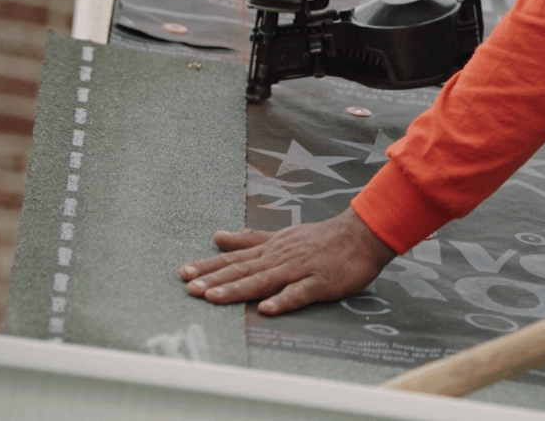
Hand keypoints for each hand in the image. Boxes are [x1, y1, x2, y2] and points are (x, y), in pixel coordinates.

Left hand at [179, 207, 396, 314]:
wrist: (361, 235)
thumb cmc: (322, 238)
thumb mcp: (282, 235)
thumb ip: (250, 239)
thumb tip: (218, 236)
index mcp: (271, 249)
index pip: (234, 258)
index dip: (208, 266)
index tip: (183, 273)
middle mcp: (280, 258)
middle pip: (243, 270)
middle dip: (215, 279)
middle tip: (190, 289)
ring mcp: (300, 270)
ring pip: (264, 280)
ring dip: (238, 288)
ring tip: (214, 297)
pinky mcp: (320, 283)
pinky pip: (299, 293)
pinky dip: (282, 300)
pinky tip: (266, 309)